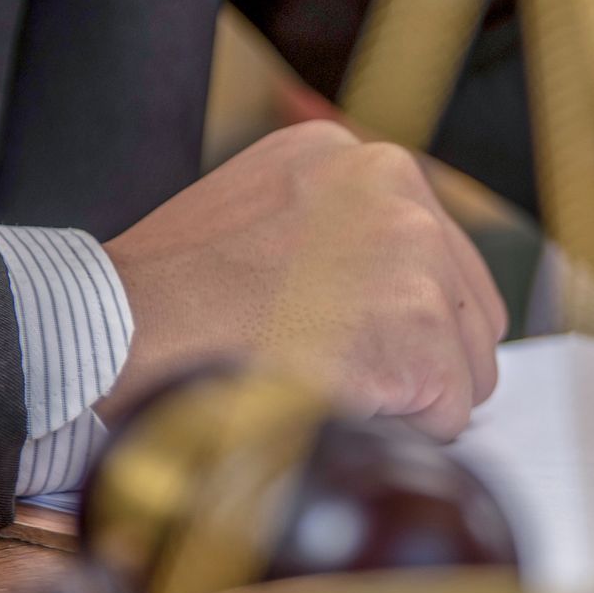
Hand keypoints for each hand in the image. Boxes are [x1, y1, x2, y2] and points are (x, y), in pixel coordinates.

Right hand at [96, 120, 506, 439]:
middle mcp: (399, 190)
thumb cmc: (171, 292)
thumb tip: (393, 296)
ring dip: (412, 397)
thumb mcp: (260, 214)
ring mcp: (417, 256)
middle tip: (347, 376)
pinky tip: (335, 405)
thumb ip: (339, 236)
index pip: (440, 254)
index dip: (407, 317)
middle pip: (469, 310)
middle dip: (424, 358)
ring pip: (468, 365)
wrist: (124, 328)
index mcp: (359, 160)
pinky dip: (401, 432)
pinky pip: (450, 415)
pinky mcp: (421, 328)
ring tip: (329, 385)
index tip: (361, 339)